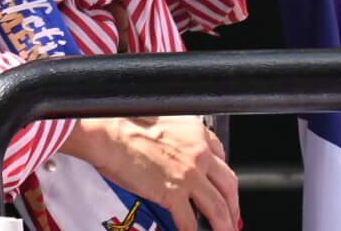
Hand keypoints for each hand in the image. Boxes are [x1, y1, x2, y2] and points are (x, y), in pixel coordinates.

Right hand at [61, 115, 239, 230]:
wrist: (107, 132)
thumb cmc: (123, 122)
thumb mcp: (161, 120)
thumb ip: (176, 137)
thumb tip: (174, 151)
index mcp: (196, 132)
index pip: (221, 156)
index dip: (223, 176)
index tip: (222, 186)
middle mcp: (198, 153)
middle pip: (229, 185)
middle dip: (233, 205)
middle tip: (232, 216)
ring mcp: (189, 175)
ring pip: (218, 207)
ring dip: (224, 224)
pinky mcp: (173, 193)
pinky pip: (189, 221)